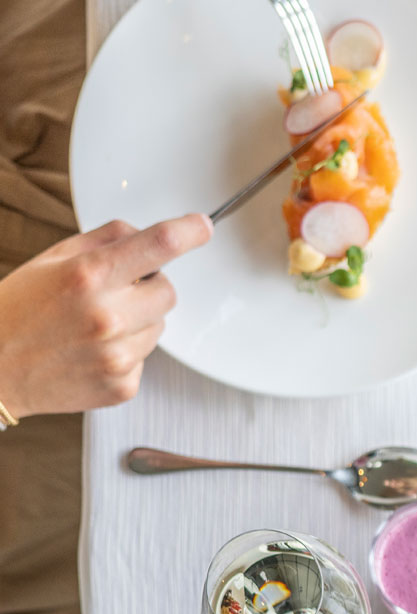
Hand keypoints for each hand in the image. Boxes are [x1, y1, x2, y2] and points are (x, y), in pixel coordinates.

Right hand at [0, 216, 209, 417]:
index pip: (159, 245)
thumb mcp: (52, 260)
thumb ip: (105, 240)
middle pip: (168, 291)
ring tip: (93, 326)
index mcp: (88, 276)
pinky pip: (146, 358)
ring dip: (138, 321)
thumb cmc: (17, 311)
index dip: (188, 232)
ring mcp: (117, 356)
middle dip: (148, 287)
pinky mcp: (122, 386)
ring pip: (159, 326)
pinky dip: (126, 353)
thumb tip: (147, 233)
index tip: (201, 227)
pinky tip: (91, 352)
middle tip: (112, 293)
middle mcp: (107, 317)